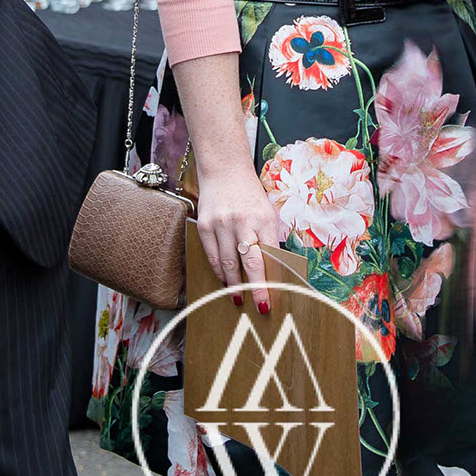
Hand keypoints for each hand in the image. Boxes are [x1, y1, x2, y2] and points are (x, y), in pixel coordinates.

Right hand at [193, 160, 282, 313]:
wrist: (224, 169)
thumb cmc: (250, 194)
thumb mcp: (267, 212)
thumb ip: (269, 238)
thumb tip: (270, 269)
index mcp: (263, 219)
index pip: (269, 257)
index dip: (269, 281)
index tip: (270, 300)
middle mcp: (242, 222)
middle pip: (250, 263)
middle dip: (255, 288)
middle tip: (259, 307)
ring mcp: (221, 224)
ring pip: (227, 263)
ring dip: (233, 284)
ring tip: (238, 297)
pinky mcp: (204, 225)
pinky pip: (211, 255)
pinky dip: (218, 271)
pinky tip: (224, 280)